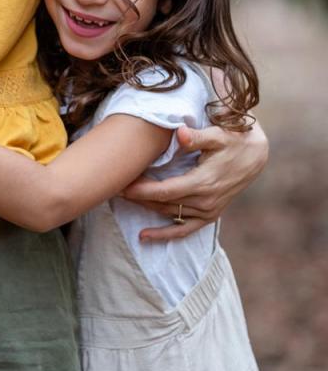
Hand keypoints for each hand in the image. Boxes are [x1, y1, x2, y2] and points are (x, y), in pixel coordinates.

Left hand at [121, 120, 268, 240]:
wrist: (256, 154)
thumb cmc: (233, 140)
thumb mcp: (218, 135)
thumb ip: (198, 137)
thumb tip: (180, 133)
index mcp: (204, 182)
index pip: (166, 191)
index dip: (142, 191)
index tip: (121, 186)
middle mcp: (206, 201)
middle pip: (163, 203)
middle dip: (137, 197)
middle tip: (114, 187)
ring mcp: (208, 210)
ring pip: (169, 214)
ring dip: (145, 208)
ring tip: (122, 200)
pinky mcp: (209, 215)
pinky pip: (184, 230)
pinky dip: (165, 235)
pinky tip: (144, 237)